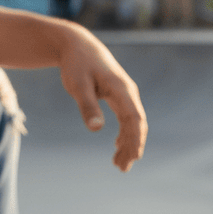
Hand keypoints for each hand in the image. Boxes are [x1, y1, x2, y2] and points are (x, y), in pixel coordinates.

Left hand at [57, 28, 146, 170]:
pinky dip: (124, 133)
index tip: (132, 158)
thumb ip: (87, 106)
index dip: (135, 139)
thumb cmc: (76, 64)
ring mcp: (125, 93)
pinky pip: (127, 117)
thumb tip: (96, 129)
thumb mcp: (77, 85)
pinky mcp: (118, 95)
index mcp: (121, 89)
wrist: (77, 45)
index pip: (134, 118)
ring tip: (118, 163)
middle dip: (132, 146)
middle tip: (122, 168)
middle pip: (137, 124)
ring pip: (133, 123)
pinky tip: (117, 145)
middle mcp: (128, 92)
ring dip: (128, 143)